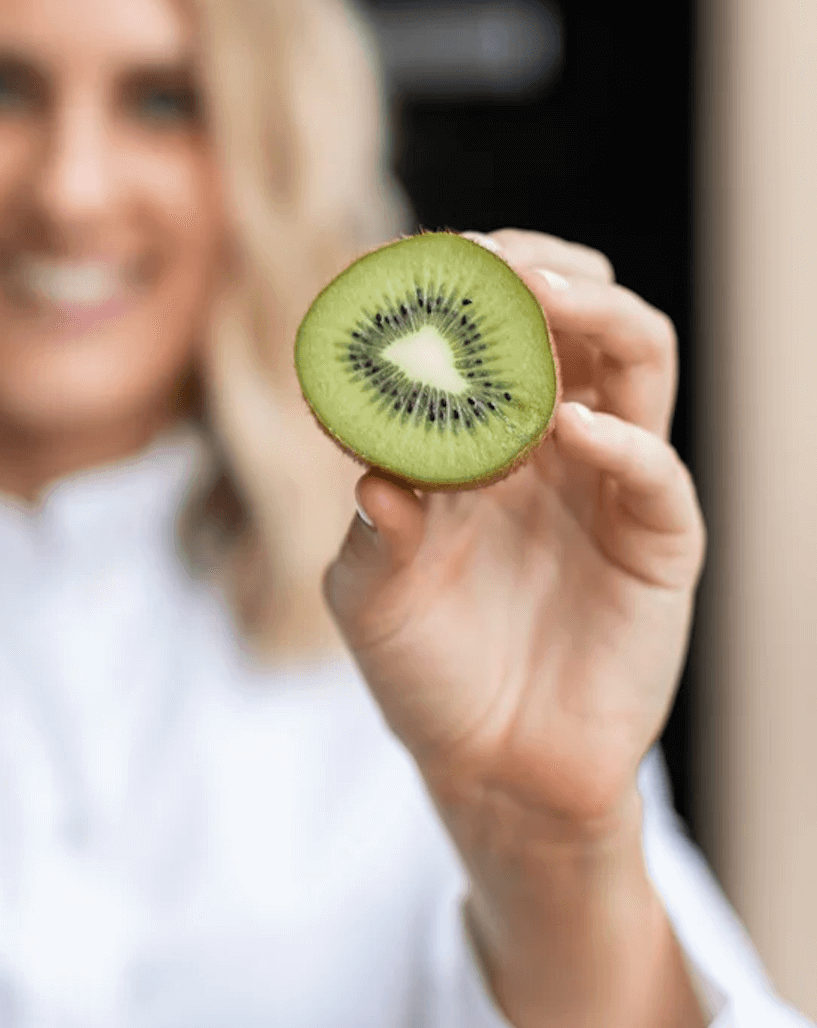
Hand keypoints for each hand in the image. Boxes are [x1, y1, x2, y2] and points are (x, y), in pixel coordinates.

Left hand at [322, 231, 707, 1027]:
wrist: (494, 772)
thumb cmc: (426, 672)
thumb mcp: (369, 596)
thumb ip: (368, 529)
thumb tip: (371, 471)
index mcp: (480, 433)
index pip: (484, 327)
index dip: (448, 288)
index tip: (395, 263)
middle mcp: (553, 438)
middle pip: (571, 312)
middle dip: (530, 268)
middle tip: (479, 255)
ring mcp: (611, 480)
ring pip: (636, 356)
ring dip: (593, 312)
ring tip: (538, 296)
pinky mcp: (658, 541)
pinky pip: (655, 468)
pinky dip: (617, 436)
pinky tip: (566, 429)